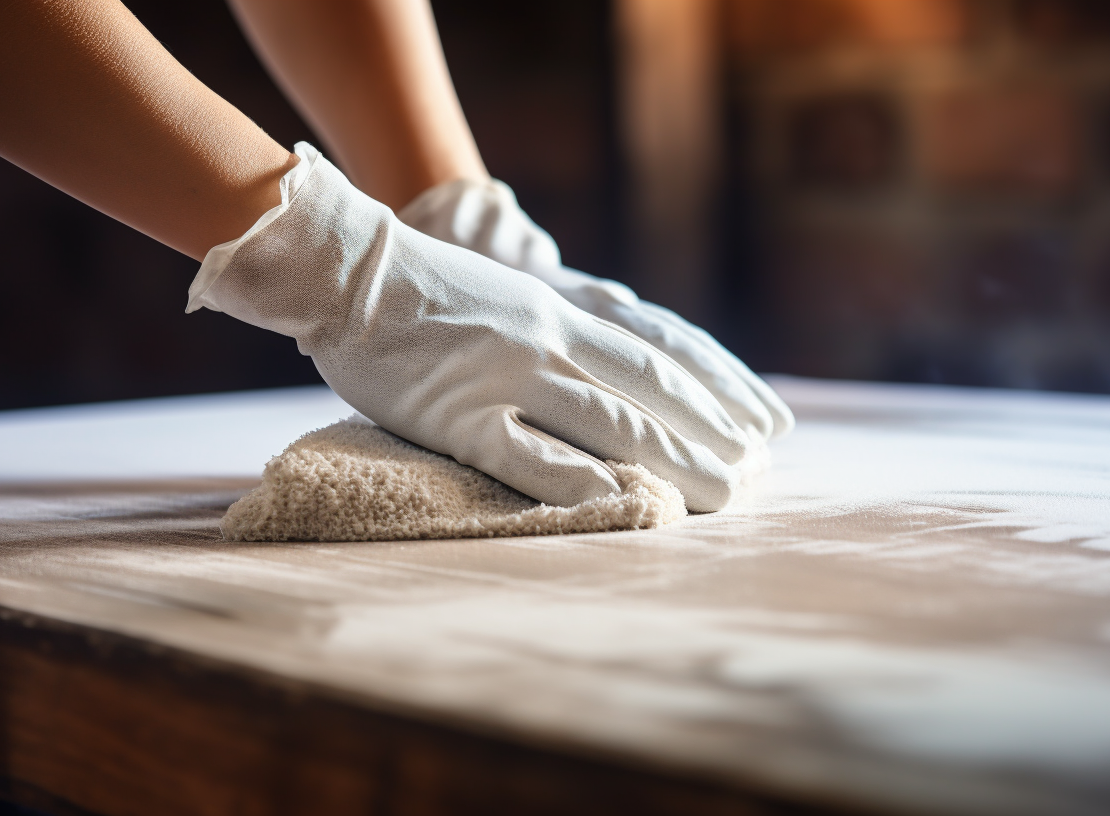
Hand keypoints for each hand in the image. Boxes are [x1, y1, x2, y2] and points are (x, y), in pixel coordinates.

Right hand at [188, 144, 751, 510]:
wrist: (343, 269)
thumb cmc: (423, 286)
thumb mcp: (510, 296)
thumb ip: (559, 327)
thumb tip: (612, 367)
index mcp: (561, 310)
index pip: (661, 351)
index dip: (720, 385)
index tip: (766, 419)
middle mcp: (547, 338)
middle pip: (649, 388)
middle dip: (713, 429)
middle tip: (762, 470)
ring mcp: (505, 375)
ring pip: (608, 421)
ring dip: (672, 458)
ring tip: (723, 493)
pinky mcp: (457, 413)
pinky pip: (525, 453)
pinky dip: (576, 480)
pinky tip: (620, 504)